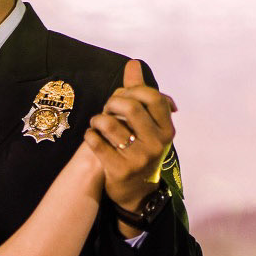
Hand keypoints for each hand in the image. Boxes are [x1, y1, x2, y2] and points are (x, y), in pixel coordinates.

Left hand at [84, 59, 176, 216]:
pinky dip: (89, 135)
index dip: (133, 91)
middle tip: (107, 109)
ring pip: (110, 124)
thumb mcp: (147, 125)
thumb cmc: (140, 149)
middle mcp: (156, 144)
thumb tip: (133, 64)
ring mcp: (139, 158)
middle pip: (130, 107)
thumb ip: (139, 93)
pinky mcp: (119, 170)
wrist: (136, 191)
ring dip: (97, 119)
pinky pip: (96, 142)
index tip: (123, 97)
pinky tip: (91, 136)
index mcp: (166, 129)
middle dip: (113, 103)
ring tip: (96, 123)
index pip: (153, 97)